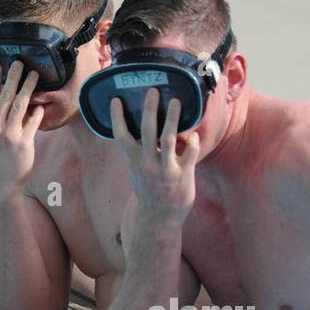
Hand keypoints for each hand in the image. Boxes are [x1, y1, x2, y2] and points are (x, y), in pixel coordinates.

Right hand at [0, 61, 40, 198]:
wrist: (0, 186)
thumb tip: (1, 102)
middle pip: (5, 96)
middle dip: (13, 76)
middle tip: (19, 62)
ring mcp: (9, 135)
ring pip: (20, 105)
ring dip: (28, 87)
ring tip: (35, 75)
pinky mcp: (23, 143)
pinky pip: (33, 122)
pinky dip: (38, 112)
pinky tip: (42, 104)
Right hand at [110, 89, 198, 223]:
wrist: (159, 218)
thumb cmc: (147, 190)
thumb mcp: (136, 171)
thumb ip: (138, 152)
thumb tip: (141, 133)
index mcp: (134, 160)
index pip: (121, 135)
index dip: (117, 117)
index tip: (116, 100)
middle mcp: (148, 163)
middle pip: (147, 130)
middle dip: (150, 109)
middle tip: (153, 91)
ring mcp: (166, 168)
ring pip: (170, 139)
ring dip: (173, 118)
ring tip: (176, 101)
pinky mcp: (183, 174)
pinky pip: (191, 152)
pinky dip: (193, 141)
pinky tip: (193, 135)